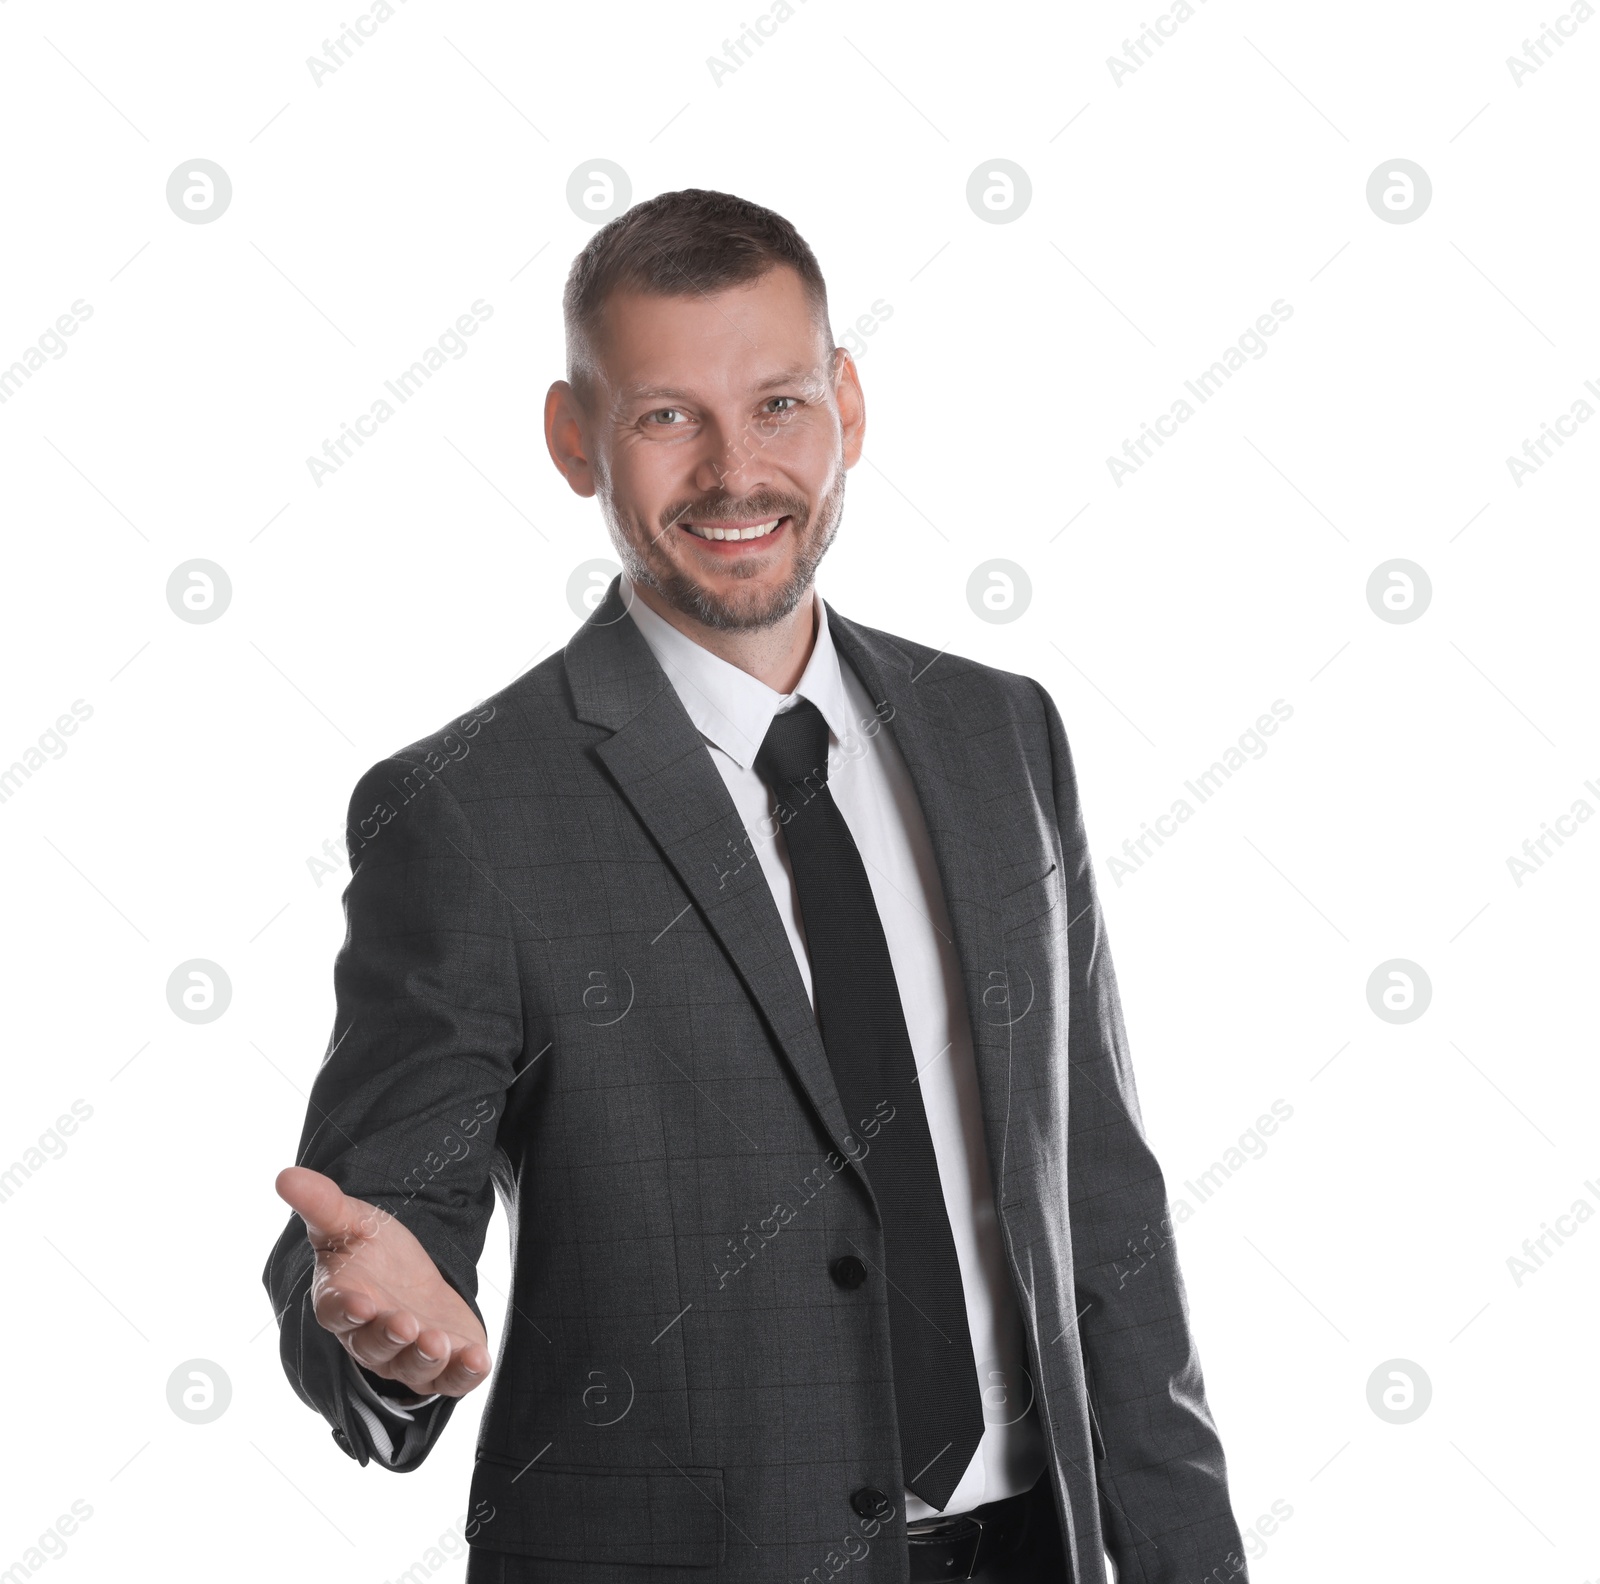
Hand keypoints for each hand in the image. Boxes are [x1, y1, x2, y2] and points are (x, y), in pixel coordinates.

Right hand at [275, 1166, 490, 1398]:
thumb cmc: (370, 1250)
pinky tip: (477, 1360)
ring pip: (411, 1367)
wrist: (409, 1273)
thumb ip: (321, 1203)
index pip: (337, 1312)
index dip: (347, 1310)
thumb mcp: (349, 1220)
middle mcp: (371, 1337)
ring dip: (424, 1358)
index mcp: (342, 1302)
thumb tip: (285, 1175)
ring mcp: (407, 1355)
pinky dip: (464, 1374)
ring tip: (438, 1343)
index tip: (359, 1303)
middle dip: (390, 1337)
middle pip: (375, 1346)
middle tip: (405, 1323)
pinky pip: (452, 1379)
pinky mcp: (444, 1362)